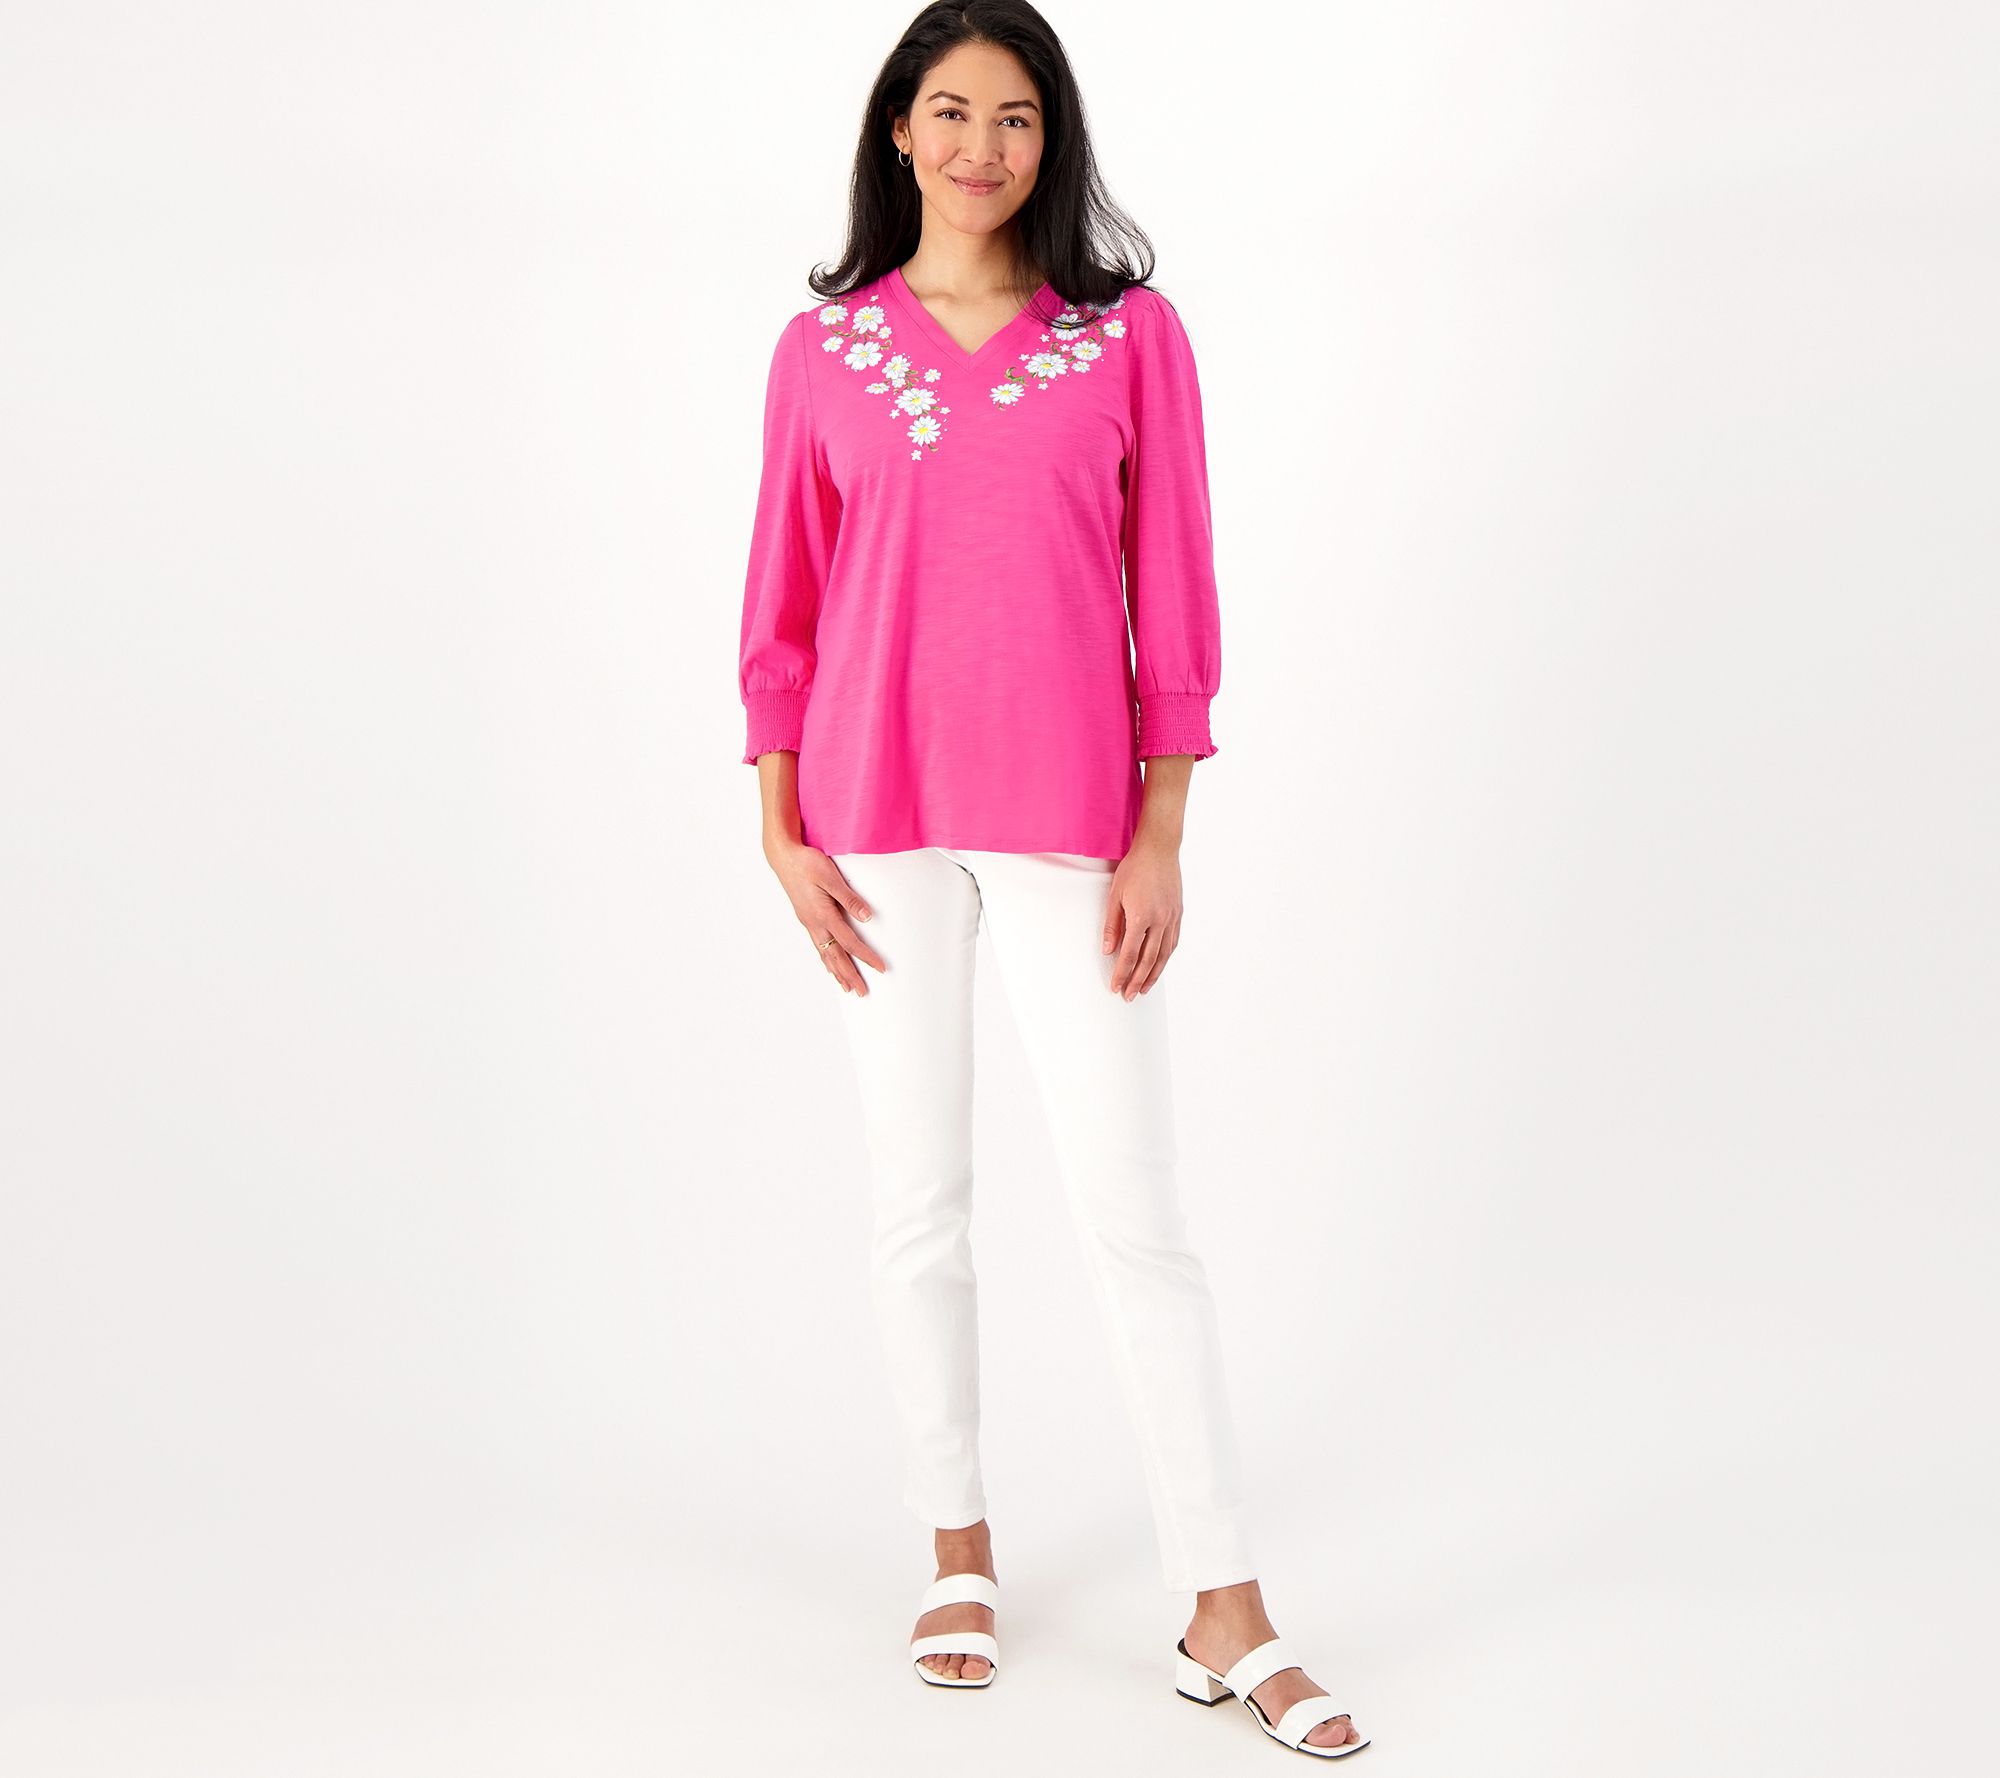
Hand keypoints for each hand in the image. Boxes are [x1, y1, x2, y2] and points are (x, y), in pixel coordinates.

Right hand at [767, 838, 884, 995]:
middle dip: (849, 975)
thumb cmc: (806, 862)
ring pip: (825, 953)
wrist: (782, 855)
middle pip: (835, 956)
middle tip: (861, 992)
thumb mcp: (830, 877)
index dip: (866, 956)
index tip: (880, 968)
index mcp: (822, 915)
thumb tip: (867, 917)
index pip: (849, 942)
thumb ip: (849, 898)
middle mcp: (814, 923)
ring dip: (837, 971)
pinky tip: (828, 963)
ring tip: (846, 987)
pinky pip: (818, 945)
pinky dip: (826, 958)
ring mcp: (808, 921)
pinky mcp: (806, 917)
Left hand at [1103, 835, 1181, 998]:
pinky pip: (1173, 942)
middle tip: (1129, 996)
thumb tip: (1108, 951)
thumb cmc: (1134, 869)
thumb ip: (1112, 926)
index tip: (1115, 987)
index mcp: (1141, 917)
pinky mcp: (1178, 914)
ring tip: (1144, 988)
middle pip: (1148, 960)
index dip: (1122, 973)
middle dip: (1137, 981)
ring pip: (1164, 955)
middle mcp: (1160, 921)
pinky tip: (1159, 965)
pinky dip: (1165, 958)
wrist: (1159, 849)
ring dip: (1153, 975)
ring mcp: (1172, 918)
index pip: (1130, 954)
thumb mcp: (1114, 896)